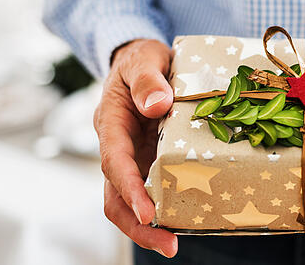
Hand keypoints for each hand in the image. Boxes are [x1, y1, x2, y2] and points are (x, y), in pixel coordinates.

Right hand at [96, 39, 177, 256]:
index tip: (148, 212)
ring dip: (152, 224)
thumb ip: (147, 79)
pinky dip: (169, 205)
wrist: (142, 61)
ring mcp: (135, 158)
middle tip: (169, 245)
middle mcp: (119, 147)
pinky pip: (156, 188)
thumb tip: (158, 104)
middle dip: (138, 225)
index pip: (114, 162)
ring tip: (178, 241)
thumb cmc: (140, 59)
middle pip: (116, 196)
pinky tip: (193, 216)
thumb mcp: (143, 59)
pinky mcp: (151, 161)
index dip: (129, 189)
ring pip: (132, 200)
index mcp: (111, 123)